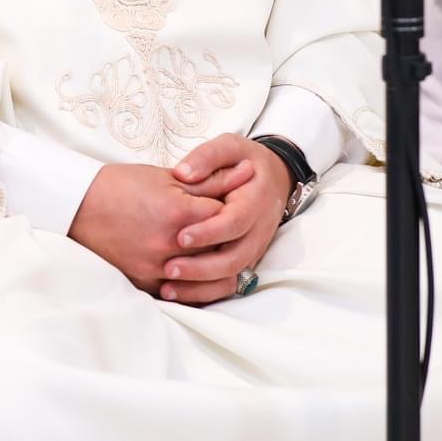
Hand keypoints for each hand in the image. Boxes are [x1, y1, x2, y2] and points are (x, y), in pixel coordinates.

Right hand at [68, 159, 250, 294]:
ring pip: (204, 278)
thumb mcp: (167, 177)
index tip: (237, 206)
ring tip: (220, 253)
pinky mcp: (143, 282)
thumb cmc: (121, 185)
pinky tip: (199, 275)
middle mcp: (169, 245)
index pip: (225, 218)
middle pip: (219, 249)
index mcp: (177, 213)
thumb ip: (211, 181)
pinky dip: (192, 286)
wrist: (79, 205)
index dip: (234, 211)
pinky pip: (179, 293)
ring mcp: (155, 268)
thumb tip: (249, 173)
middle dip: (228, 239)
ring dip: (216, 267)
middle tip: (234, 230)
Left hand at [161, 134, 292, 304]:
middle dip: (202, 267)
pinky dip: (206, 293)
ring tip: (167, 288)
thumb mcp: (230, 146)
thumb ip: (207, 157)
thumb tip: (183, 173)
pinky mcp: (245, 258)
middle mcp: (258, 229)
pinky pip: (230, 283)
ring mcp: (253, 247)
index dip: (208, 232)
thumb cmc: (245, 159)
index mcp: (255, 201)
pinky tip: (178, 294)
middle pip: (235, 257)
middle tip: (169, 267)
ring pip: (232, 275)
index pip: (234, 222)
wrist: (274, 176)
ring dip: (201, 286)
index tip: (180, 236)